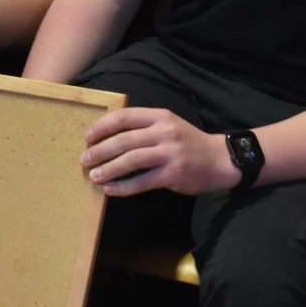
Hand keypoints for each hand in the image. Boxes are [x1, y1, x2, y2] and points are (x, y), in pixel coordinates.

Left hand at [79, 108, 232, 196]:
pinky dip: (124, 186)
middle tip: (84, 159)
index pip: (124, 117)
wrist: (221, 160)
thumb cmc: (189, 143)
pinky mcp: (174, 174)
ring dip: (108, 169)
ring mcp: (170, 153)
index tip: (87, 137)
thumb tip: (109, 136)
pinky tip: (110, 190)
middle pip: (123, 140)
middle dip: (99, 150)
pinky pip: (143, 181)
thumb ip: (144, 127)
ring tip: (93, 176)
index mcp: (160, 117)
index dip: (102, 126)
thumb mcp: (169, 125)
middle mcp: (164, 132)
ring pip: (130, 160)